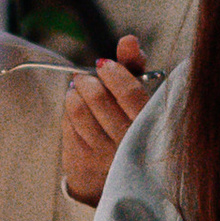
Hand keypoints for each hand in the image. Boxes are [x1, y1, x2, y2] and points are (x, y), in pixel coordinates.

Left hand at [60, 36, 149, 201]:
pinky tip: (77, 111)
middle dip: (88, 81)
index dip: (113, 73)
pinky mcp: (83, 165)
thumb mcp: (142, 97)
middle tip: (87, 78)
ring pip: (78, 112)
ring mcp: (104, 158)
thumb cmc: (136, 127)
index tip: (105, 67)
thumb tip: (127, 40)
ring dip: (75, 94)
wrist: (127, 180)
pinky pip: (68, 128)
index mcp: (152, 129)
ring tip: (79, 91)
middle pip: (98, 99)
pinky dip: (69, 113)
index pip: (128, 92)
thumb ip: (135, 67)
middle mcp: (128, 146)